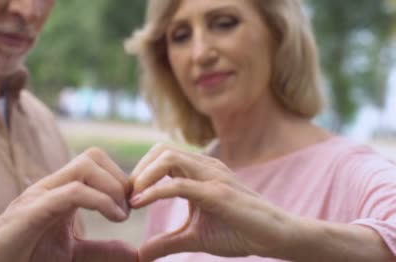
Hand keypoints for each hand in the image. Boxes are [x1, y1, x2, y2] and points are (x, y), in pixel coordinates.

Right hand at [0, 148, 137, 261]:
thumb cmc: (26, 256)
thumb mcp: (71, 254)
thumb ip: (100, 251)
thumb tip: (133, 253)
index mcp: (62, 191)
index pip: (96, 162)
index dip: (121, 179)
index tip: (133, 207)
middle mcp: (52, 186)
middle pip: (93, 156)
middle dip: (119, 179)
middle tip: (127, 210)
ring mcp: (41, 195)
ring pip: (85, 166)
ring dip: (112, 187)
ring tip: (119, 215)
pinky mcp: (33, 210)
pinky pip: (72, 192)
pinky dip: (100, 201)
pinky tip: (112, 218)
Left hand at [129, 144, 295, 261]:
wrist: (276, 237)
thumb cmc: (239, 232)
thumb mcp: (194, 238)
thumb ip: (167, 242)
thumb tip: (141, 254)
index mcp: (199, 171)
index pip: (162, 156)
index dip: (141, 171)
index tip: (127, 196)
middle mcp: (204, 166)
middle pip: (161, 149)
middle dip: (138, 169)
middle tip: (125, 194)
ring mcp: (211, 176)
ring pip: (168, 158)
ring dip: (143, 175)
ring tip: (131, 198)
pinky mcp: (217, 192)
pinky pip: (179, 184)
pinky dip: (154, 192)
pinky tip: (140, 203)